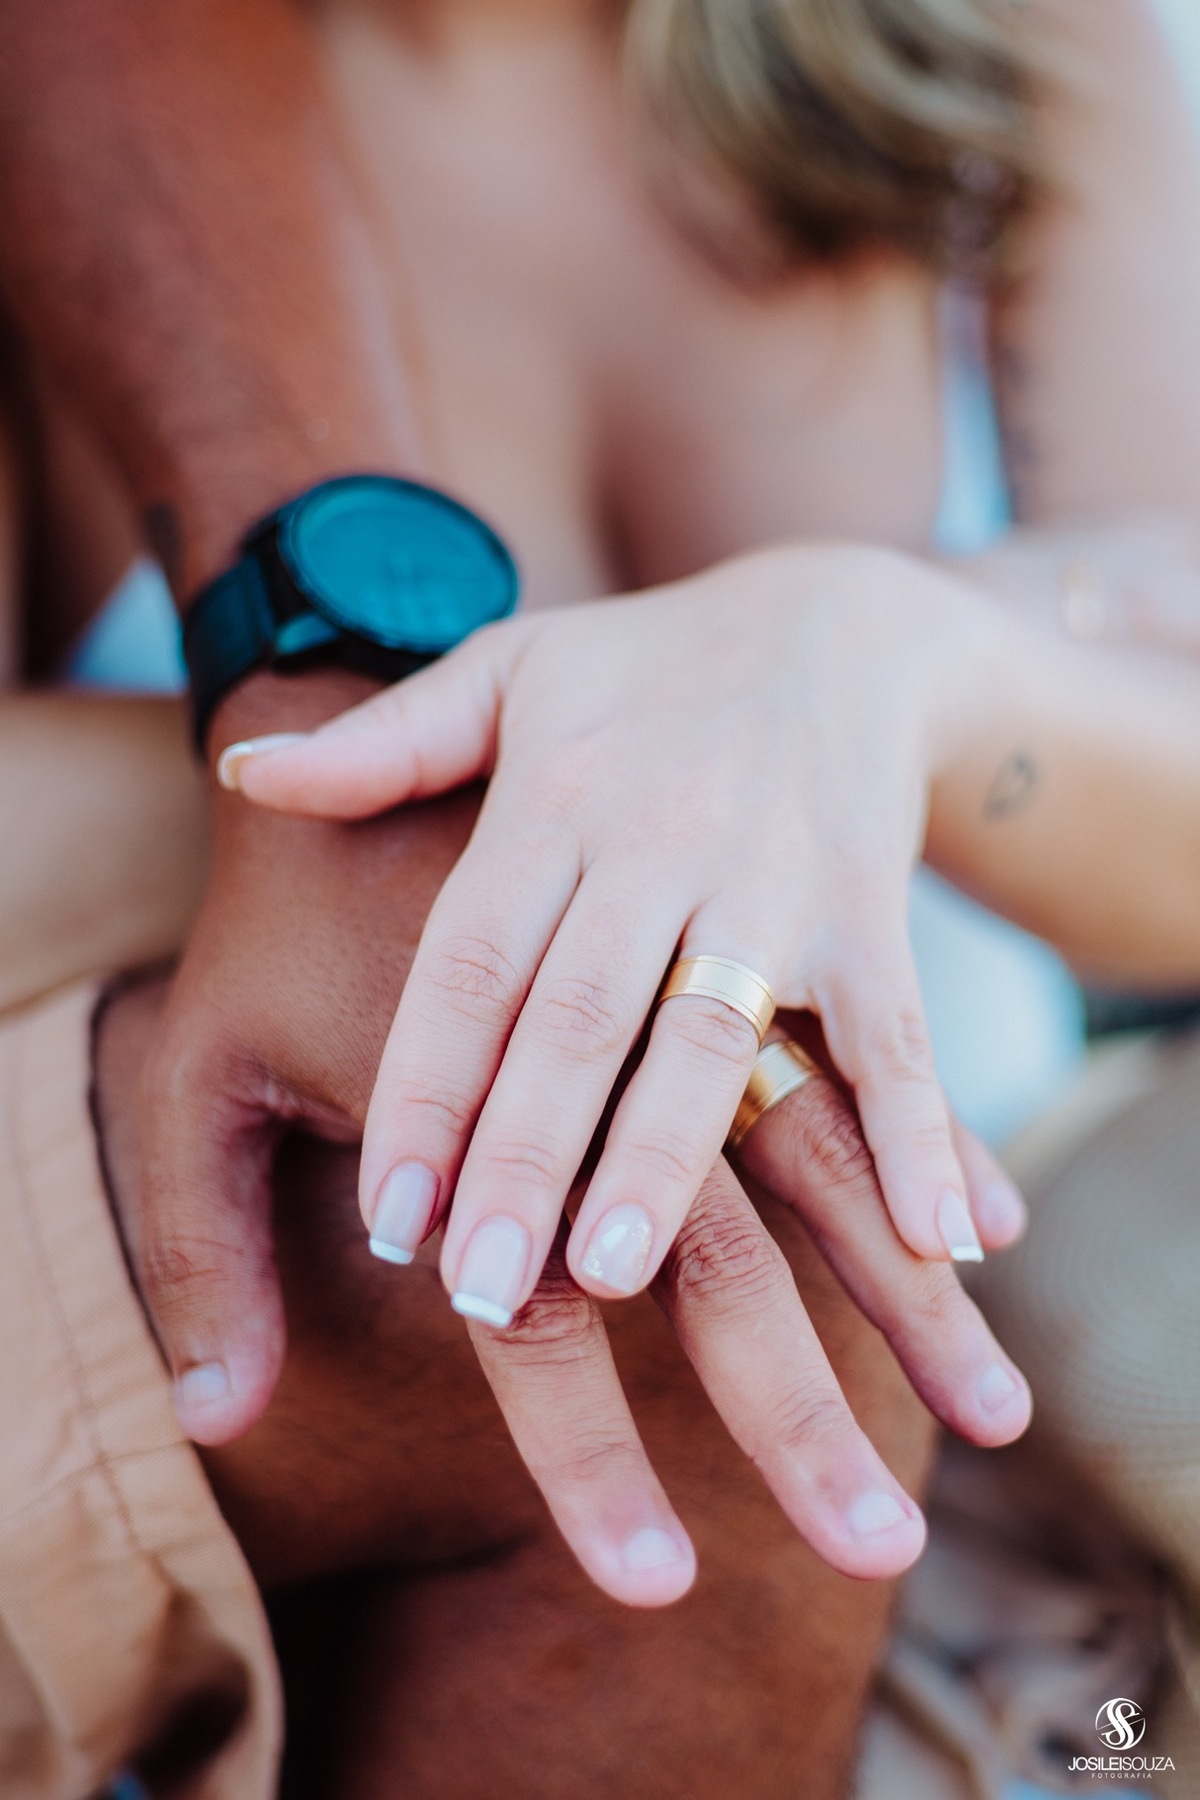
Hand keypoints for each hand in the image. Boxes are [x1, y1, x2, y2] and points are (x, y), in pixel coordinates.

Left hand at [139, 660, 1028, 1602]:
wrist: (843, 620)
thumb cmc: (644, 667)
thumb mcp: (508, 670)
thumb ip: (385, 741)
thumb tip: (245, 770)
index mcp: (555, 794)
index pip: (472, 959)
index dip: (424, 1085)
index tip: (385, 1216)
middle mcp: (659, 840)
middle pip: (578, 1015)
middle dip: (522, 1156)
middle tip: (475, 1290)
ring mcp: (773, 879)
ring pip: (712, 1036)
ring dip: (662, 1158)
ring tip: (608, 1276)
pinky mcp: (870, 909)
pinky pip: (895, 1032)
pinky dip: (919, 1131)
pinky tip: (929, 1236)